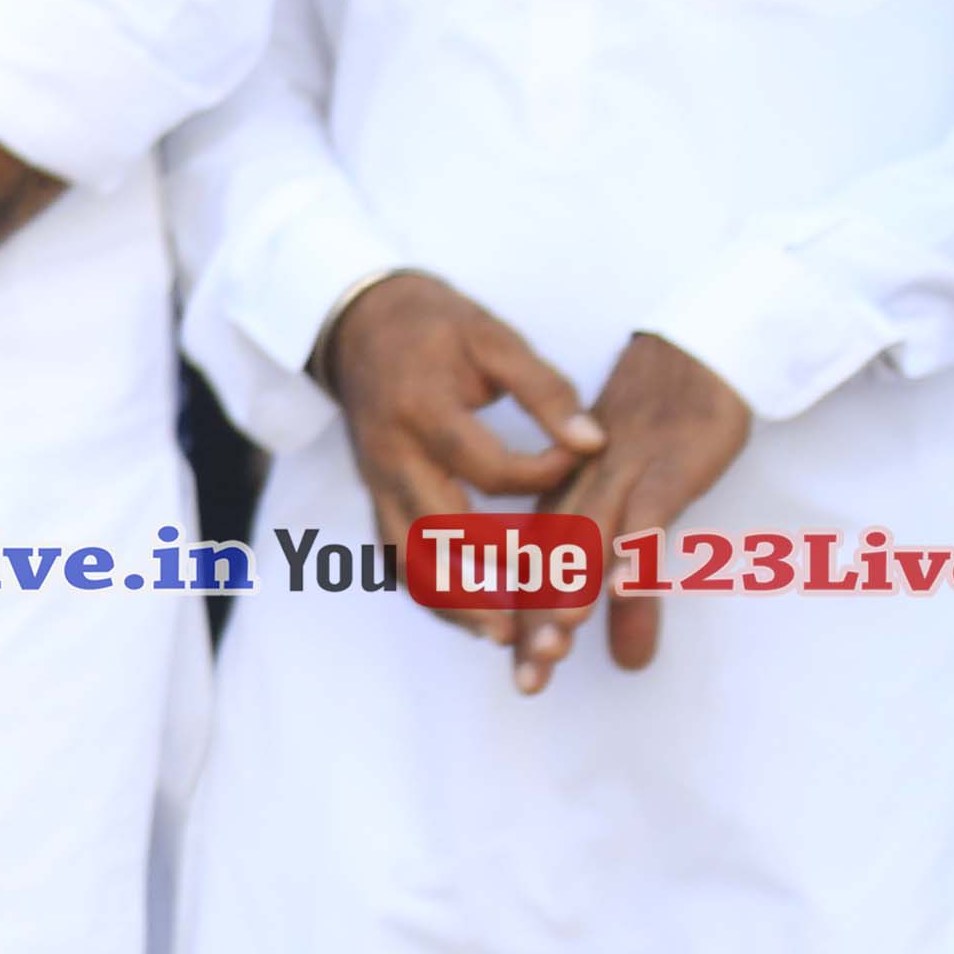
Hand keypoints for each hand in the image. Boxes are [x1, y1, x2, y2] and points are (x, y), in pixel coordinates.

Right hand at [318, 272, 596, 639]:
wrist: (358, 321)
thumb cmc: (434, 326)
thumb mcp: (493, 338)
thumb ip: (545, 391)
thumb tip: (595, 441)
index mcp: (421, 413)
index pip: (488, 468)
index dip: (543, 474)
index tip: (586, 459)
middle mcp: (391, 457)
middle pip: (439, 531)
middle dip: (494, 570)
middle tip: (547, 600)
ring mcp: (376, 482)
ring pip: (407, 557)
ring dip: (453, 600)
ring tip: (502, 632)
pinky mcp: (374, 495)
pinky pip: (393, 555)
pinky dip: (429, 589)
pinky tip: (469, 612)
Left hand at [525, 332, 752, 692]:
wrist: (691, 363)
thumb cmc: (659, 446)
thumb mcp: (643, 525)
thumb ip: (633, 597)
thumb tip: (626, 663)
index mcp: (566, 508)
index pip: (538, 579)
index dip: (529, 630)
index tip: (525, 685)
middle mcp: (582, 497)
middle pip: (553, 568)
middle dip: (539, 622)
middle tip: (532, 675)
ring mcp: (621, 481)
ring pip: (588, 539)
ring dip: (574, 587)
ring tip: (560, 637)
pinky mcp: (665, 467)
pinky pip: (646, 508)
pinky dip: (636, 542)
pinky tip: (627, 578)